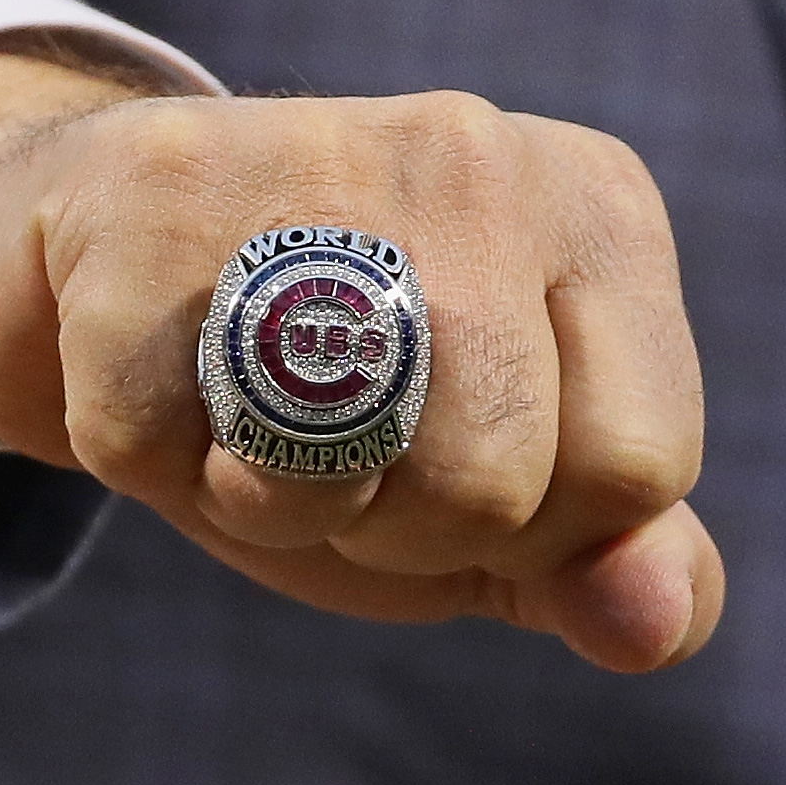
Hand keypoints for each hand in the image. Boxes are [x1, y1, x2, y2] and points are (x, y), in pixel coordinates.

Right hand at [0, 38, 722, 671]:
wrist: (135, 237)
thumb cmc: (339, 371)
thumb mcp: (506, 468)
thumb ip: (602, 550)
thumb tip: (650, 628)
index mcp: (595, 212)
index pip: (636, 468)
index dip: (534, 525)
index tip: (458, 456)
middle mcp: (476, 156)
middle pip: (494, 485)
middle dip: (401, 529)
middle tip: (340, 441)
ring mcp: (312, 161)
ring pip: (332, 470)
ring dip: (276, 508)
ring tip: (252, 408)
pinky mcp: (158, 202)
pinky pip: (165, 453)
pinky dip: (155, 463)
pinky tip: (165, 365)